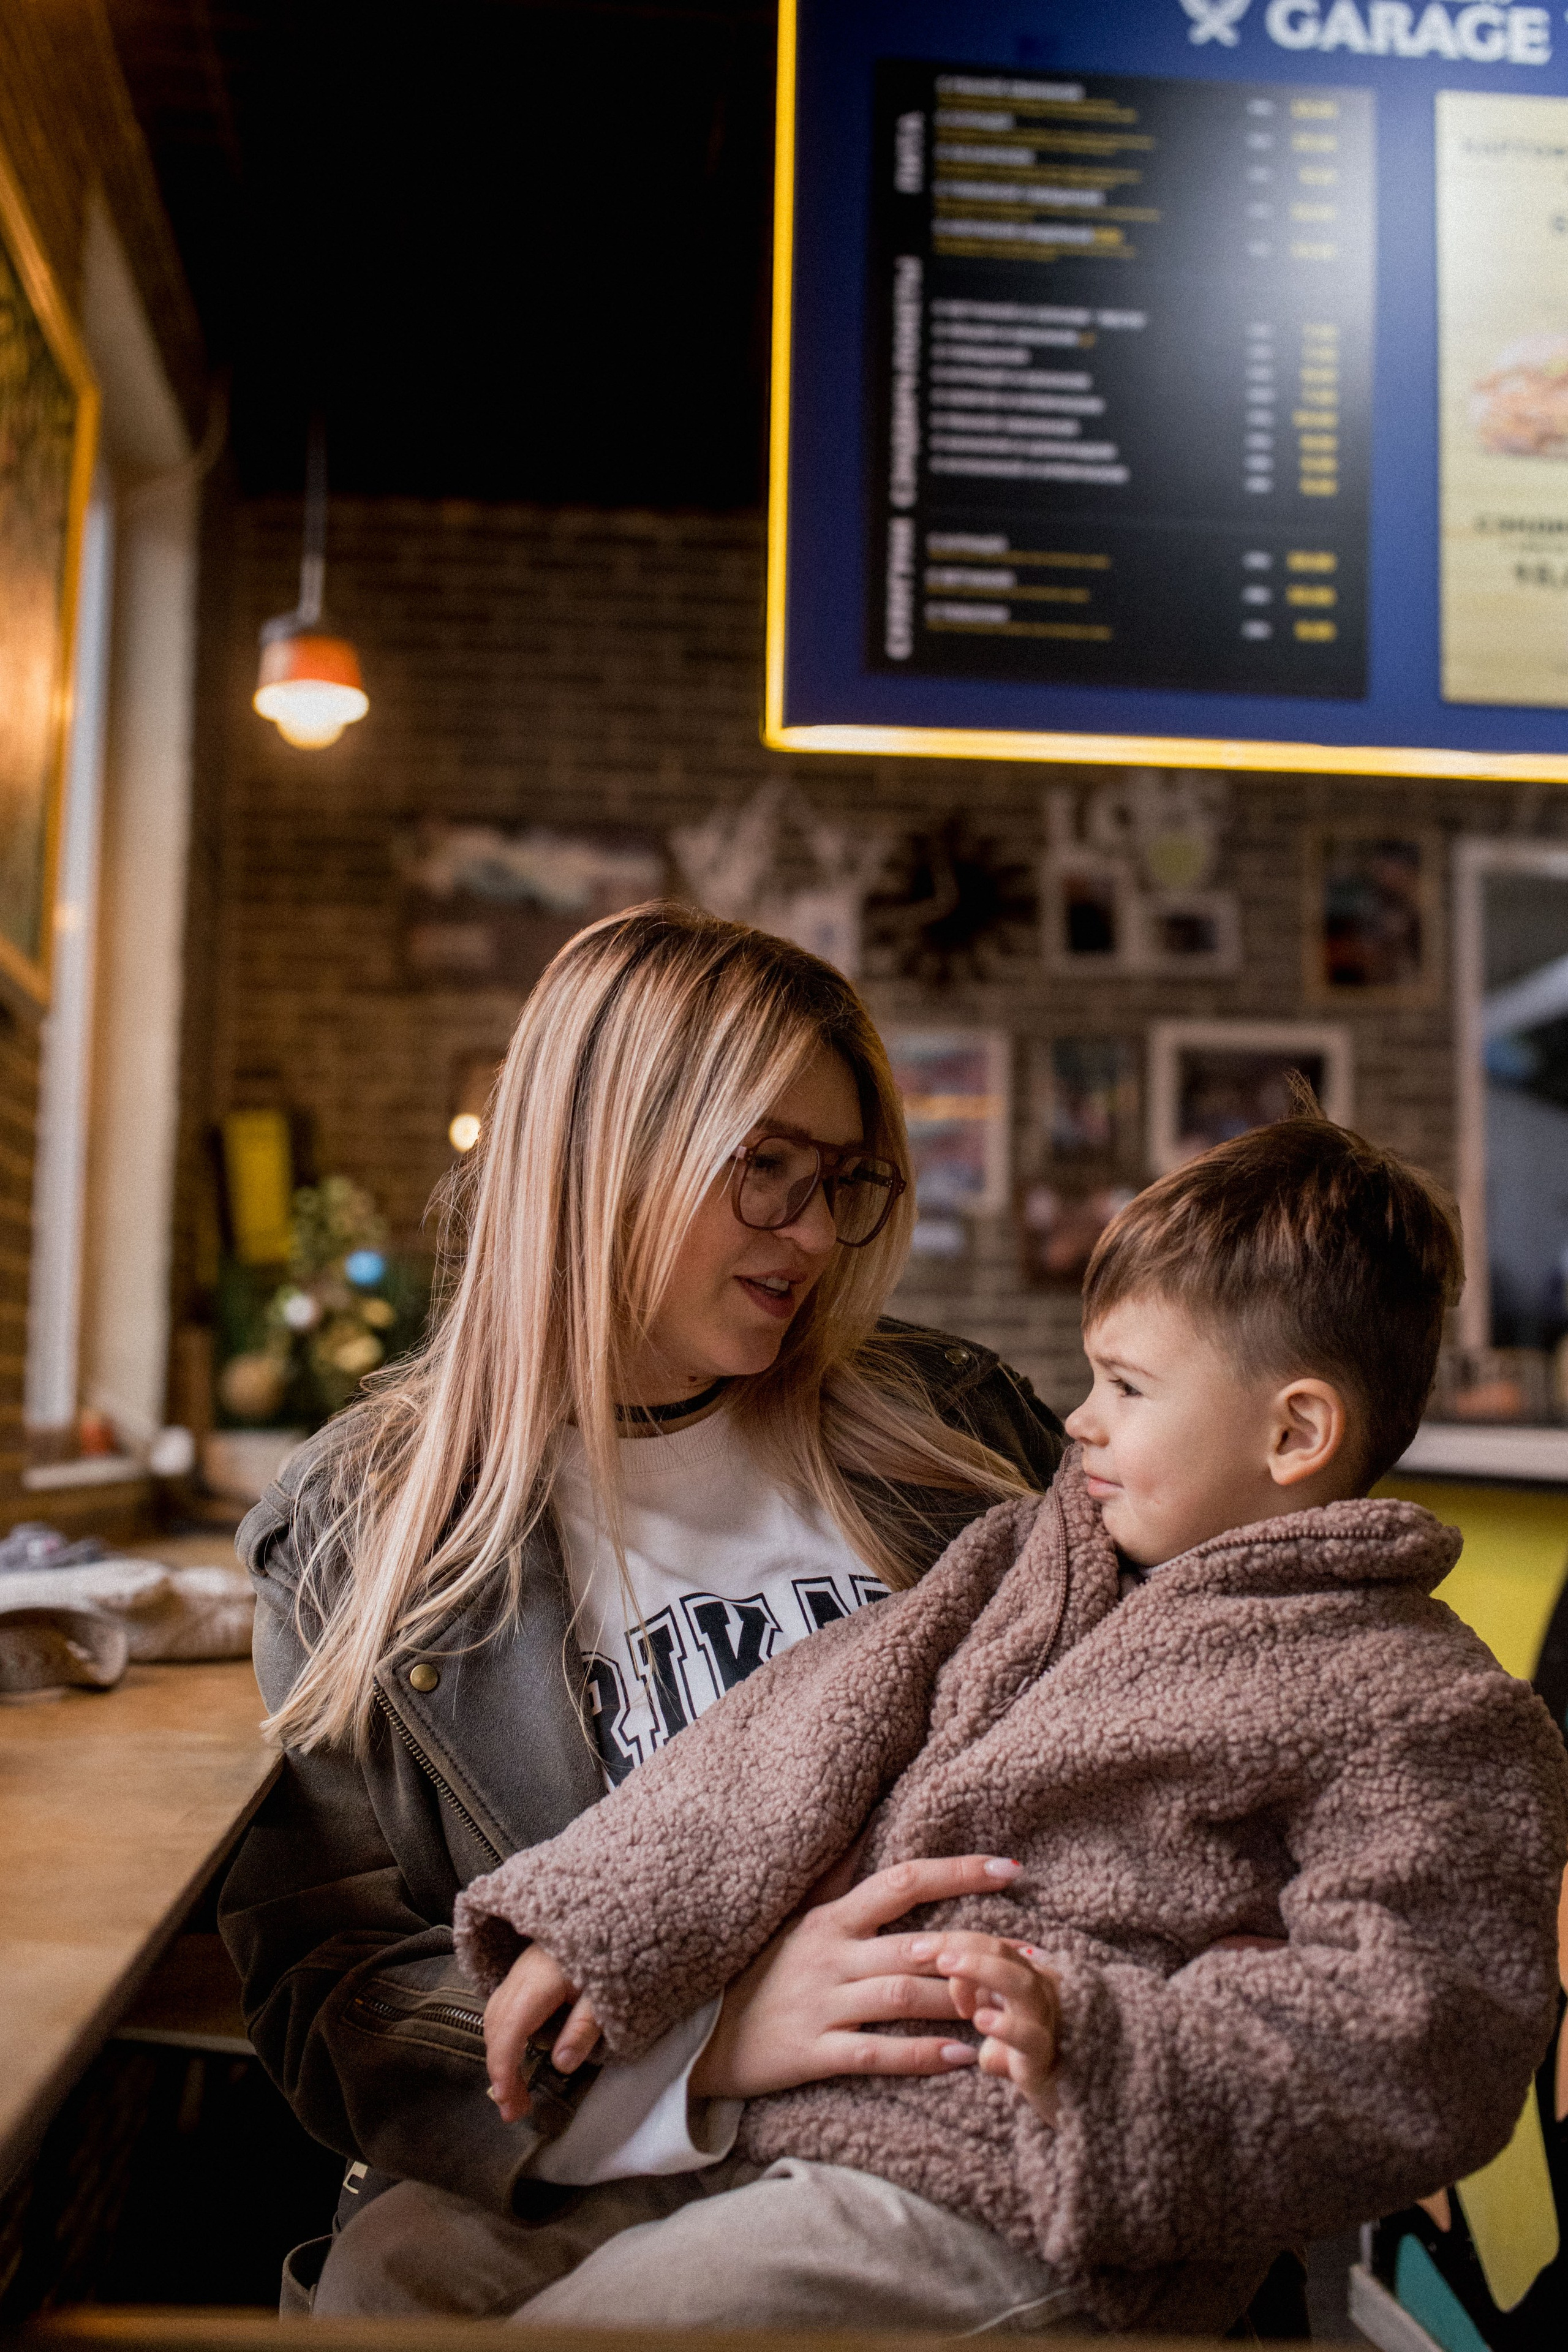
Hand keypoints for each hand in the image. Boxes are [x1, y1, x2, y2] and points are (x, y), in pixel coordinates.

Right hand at [483, 1942, 601, 2123]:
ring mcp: (519, 1968)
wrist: (615, 1911)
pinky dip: (503, 2034)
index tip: (509, 2103)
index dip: (505, 2069)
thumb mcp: (609, 1992)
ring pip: (494, 2015)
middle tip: (513, 2110)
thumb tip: (561, 2065)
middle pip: (496, 2026)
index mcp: (539, 1980)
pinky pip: (502, 2005)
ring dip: (499, 2053)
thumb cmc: (614, 1952)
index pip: (511, 2030)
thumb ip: (585, 2027)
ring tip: (513, 2090)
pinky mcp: (523, 1968)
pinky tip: (516, 2053)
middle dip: (499, 2070)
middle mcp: (521, 1973)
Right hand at [689, 1850, 1023, 2099]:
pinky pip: (874, 2054)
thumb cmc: (761, 1967)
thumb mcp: (798, 1914)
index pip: (903, 1881)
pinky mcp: (811, 2053)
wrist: (698, 2033)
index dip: (958, 1873)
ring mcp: (821, 2004)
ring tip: (1011, 2007)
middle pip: (916, 1943)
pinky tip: (963, 2057)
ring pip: (902, 1996)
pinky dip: (920, 2056)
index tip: (1011, 1869)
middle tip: (1037, 1953)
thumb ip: (841, 1873)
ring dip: (960, 2000)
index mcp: (831, 1917)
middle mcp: (831, 1955)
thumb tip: (874, 1818)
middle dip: (980, 1947)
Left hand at [934, 1935, 1060, 2124]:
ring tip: (950, 1969)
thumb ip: (972, 1991)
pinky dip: (1006, 2024)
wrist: (1062, 2103)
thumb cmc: (1021, 2055)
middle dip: (962, 1947)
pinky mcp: (1045, 2058)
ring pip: (1021, 1984)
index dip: (952, 1940)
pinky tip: (981, 2019)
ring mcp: (1046, 2023)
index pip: (989, 1943)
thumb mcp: (993, 2017)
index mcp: (1026, 1976)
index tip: (916, 1948)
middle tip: (927, 1953)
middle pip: (1003, 1953)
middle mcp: (1040, 1991)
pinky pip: (1029, 2036)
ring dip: (983, 1970)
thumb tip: (939, 1972)